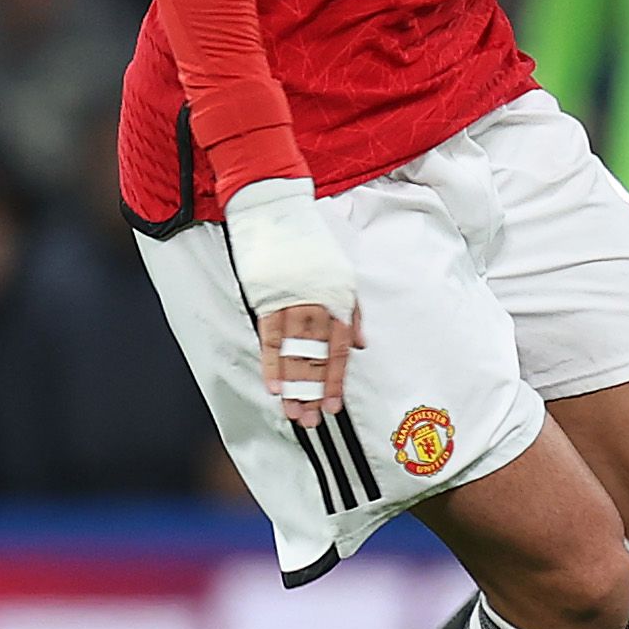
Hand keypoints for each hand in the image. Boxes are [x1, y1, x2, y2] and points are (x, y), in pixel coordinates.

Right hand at [227, 176, 359, 426]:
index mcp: (339, 297)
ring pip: (294, 351)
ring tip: (292, 410)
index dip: (335, 379)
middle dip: (313, 390)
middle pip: (316, 356)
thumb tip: (361, 345)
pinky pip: (270, 336)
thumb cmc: (310, 243)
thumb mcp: (341, 274)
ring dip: (293, 384)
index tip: (332, 406)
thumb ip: (353, 312)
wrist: (277, 209)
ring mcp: (291, 300)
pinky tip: (273, 385)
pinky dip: (271, 363)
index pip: (340, 348)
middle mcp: (318, 302)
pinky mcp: (266, 296)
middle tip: (310, 420)